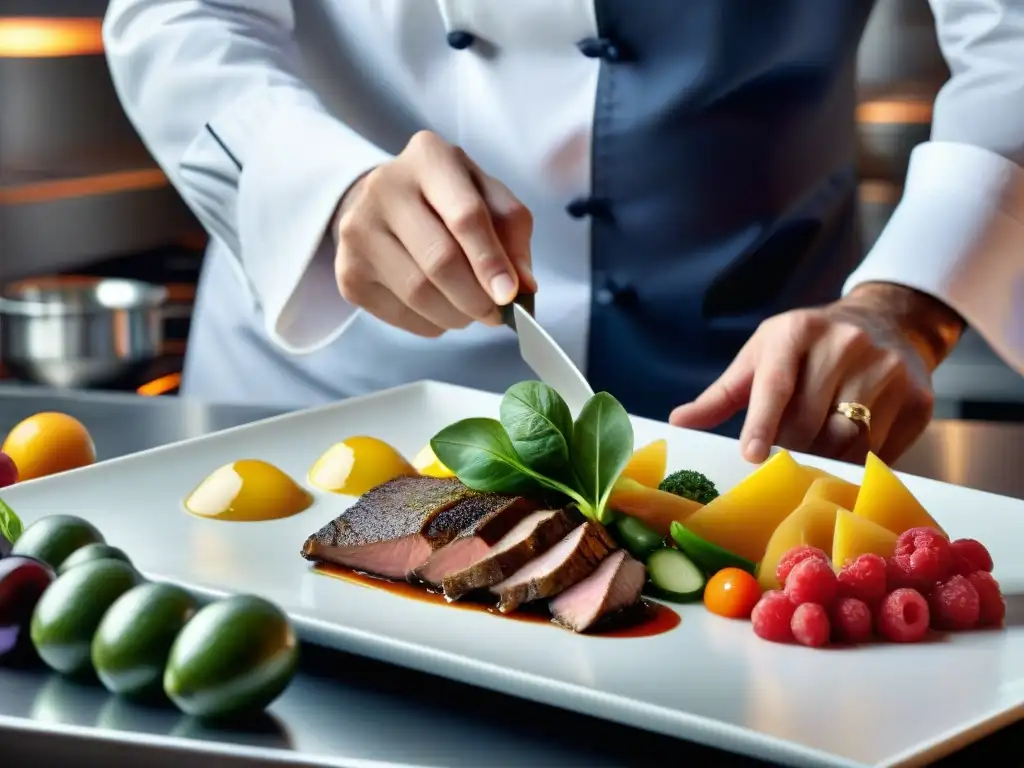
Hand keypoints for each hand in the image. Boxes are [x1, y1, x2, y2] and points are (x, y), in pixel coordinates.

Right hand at [332, 130, 535, 335]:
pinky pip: (400, 314)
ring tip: (470, 311)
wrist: (382, 203)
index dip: (491, 262)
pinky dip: (431, 323)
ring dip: (456, 315)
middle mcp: (385, 187)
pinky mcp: (347, 273)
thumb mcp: (487, 196)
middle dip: (476, 298)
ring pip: (418, 293)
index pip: (465, 217)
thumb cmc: (446, 199)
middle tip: (496, 315)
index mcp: (429, 157)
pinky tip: (439, 310)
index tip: (510, 296)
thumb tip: (523, 286)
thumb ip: (512, 234)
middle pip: (440, 261)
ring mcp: (358, 231)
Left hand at [670, 284, 965, 464]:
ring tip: (813, 447)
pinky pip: (879, 449)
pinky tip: (847, 446)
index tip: (752, 455)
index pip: (776, 384)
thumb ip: (721, 395)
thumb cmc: (804, 349)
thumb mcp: (760, 358)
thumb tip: (677, 424)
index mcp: (797, 331)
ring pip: (846, 440)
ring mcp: (886, 369)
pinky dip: (857, 459)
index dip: (762, 423)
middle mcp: (845, 344)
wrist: (886, 322)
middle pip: (810, 423)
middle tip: (784, 451)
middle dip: (791, 447)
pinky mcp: (917, 397)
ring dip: (823, 458)